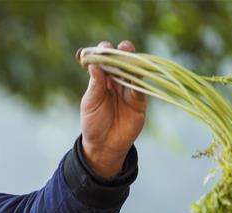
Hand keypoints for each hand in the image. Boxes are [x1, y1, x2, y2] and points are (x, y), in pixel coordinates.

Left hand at [79, 40, 146, 177]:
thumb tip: (94, 65)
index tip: (102, 48)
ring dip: (132, 62)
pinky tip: (137, 72)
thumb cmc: (93, 124)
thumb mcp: (90, 104)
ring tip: (130, 52)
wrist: (104, 146)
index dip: (103, 53)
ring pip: (133, 72)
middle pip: (120, 63)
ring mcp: (128, 90)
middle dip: (121, 53)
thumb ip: (95, 85)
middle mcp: (116, 82)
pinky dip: (139, 79)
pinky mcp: (139, 101)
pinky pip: (141, 87)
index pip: (104, 62)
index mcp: (101, 81)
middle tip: (120, 47)